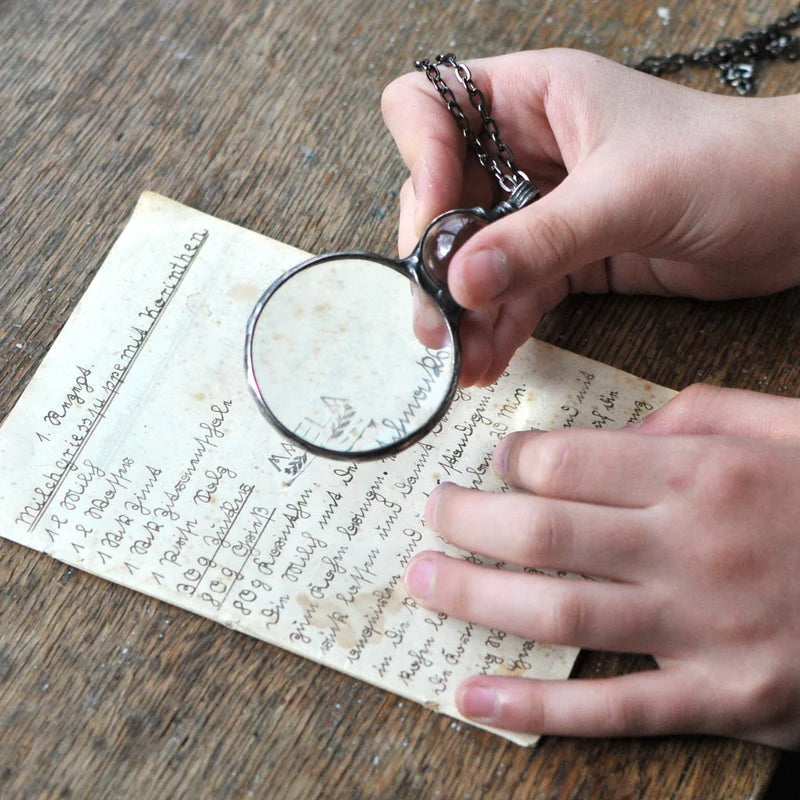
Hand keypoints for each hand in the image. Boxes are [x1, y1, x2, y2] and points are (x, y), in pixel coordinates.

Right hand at [382, 49, 799, 385]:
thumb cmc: (733, 165)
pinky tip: (489, 360)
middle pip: (441, 198)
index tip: (437, 220)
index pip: (431, 107)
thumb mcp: (629, 195)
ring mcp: (542, 208)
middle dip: (435, 261)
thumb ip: (540, 240)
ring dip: (464, 309)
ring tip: (462, 358)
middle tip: (437, 319)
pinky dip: (499, 326)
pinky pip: (514, 292)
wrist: (798, 214)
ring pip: (474, 257)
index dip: (420, 158)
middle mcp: (526, 150)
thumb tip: (460, 282)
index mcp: (533, 99)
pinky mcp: (564, 257)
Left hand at [404, 384, 799, 747]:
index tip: (493, 465)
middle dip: (468, 521)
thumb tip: (618, 428)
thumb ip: (698, 416)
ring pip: (559, 613)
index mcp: (702, 473)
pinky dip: (535, 706)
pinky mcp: (724, 700)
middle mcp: (691, 546)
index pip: (565, 462)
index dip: (512, 462)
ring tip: (424, 580)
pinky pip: (612, 709)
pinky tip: (473, 696)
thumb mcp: (785, 427)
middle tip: (431, 513)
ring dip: (475, 597)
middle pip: (543, 533)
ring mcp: (704, 630)